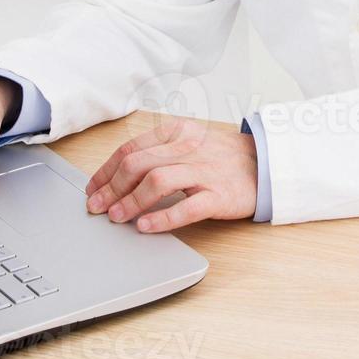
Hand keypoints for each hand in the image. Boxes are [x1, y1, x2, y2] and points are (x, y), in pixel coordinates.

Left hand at [84, 117, 257, 232]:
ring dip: (130, 200)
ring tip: (116, 217)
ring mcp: (204, 171)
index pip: (130, 149)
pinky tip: (146, 226)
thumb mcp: (187, 144)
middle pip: (137, 164)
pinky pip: (187, 206)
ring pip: (157, 181)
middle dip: (111, 187)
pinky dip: (162, 217)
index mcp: (176, 132)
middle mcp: (188, 148)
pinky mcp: (219, 195)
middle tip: (96, 207)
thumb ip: (157, 154)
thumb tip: (117, 176)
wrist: (265, 165)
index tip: (93, 189)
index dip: (105, 171)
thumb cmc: (221, 158)